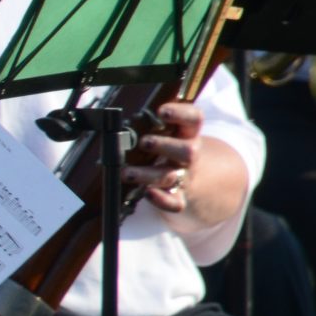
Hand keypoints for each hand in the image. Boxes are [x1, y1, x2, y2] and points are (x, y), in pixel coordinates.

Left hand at [128, 99, 201, 213]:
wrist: (198, 177)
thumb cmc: (170, 146)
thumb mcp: (169, 131)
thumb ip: (150, 124)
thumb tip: (116, 121)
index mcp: (188, 134)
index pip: (194, 119)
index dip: (181, 114)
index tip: (162, 111)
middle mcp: (188, 154)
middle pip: (187, 151)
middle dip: (164, 146)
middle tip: (144, 142)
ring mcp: (184, 176)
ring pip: (170, 176)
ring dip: (147, 174)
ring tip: (126, 172)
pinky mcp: (178, 196)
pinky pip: (174, 203)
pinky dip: (161, 200)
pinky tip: (147, 193)